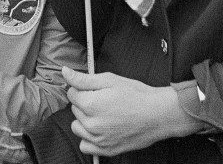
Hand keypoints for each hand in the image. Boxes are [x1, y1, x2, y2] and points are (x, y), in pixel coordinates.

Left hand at [63, 67, 198, 156]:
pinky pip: (85, 145)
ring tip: (102, 114)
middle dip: (85, 102)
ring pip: (77, 127)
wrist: (158, 114)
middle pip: (75, 109)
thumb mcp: (109, 80)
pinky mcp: (106, 150)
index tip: (95, 89)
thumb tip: (65, 72)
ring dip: (85, 120)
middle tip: (104, 99)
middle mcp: (91, 125)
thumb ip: (83, 79)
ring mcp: (98, 139)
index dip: (83, 88)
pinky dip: (89, 138)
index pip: (72, 93)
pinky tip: (100, 129)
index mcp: (90, 105)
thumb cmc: (136, 95)